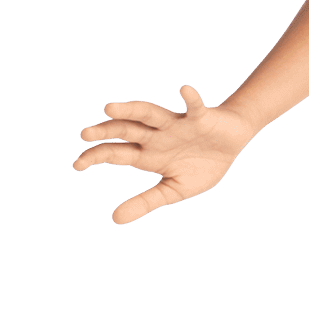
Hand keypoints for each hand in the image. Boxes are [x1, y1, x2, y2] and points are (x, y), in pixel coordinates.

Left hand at [70, 85, 256, 225]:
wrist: (231, 144)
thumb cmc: (201, 166)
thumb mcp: (174, 190)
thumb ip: (146, 202)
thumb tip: (115, 219)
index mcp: (148, 155)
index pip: (116, 153)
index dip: (96, 156)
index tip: (77, 165)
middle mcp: (156, 136)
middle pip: (126, 130)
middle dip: (106, 131)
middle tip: (85, 133)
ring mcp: (176, 125)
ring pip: (148, 113)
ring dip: (130, 110)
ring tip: (109, 108)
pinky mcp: (200, 117)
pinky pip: (193, 107)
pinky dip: (190, 99)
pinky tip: (184, 89)